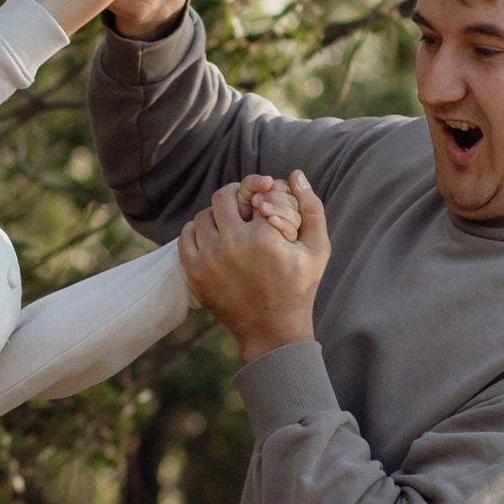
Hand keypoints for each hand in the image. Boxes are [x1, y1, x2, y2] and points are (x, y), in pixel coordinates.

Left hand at [178, 171, 328, 360]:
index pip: (253, 191)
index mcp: (264, 236)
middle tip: (244, 208)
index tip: (263, 206)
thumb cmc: (299, 287)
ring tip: (231, 227)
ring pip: (203, 216)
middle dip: (235, 198)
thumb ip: (311, 207)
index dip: (260, 193)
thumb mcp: (318, 248)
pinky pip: (186, 236)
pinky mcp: (195, 272)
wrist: (272, 330)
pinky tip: (214, 239)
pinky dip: (197, 232)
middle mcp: (233, 244)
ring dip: (217, 216)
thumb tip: (295, 174)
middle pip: (223, 196)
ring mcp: (210, 259)